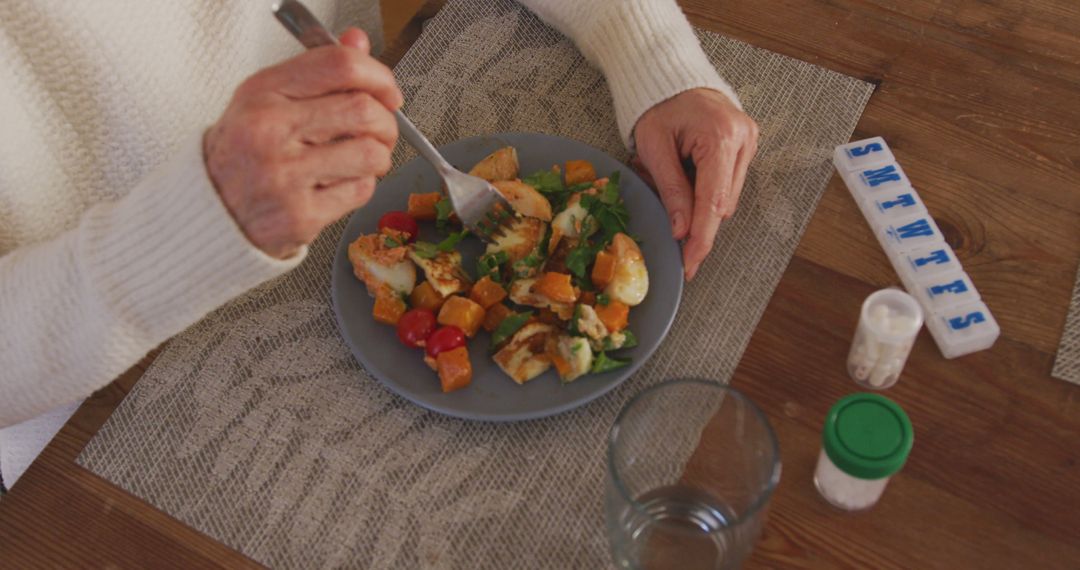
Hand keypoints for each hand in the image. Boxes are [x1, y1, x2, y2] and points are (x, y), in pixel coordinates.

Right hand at [204, 28, 401, 258]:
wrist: (211, 212)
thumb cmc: (243, 154)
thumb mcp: (266, 101)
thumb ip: (315, 70)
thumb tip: (357, 41)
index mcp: (262, 94)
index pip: (339, 66)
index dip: (378, 76)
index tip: (388, 91)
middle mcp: (270, 132)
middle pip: (363, 110)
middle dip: (386, 122)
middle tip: (381, 131)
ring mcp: (284, 176)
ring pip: (370, 153)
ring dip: (379, 156)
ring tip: (363, 159)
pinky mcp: (300, 215)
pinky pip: (360, 191)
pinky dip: (361, 186)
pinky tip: (339, 183)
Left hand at [632, 88, 757, 279]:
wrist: (671, 77)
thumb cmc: (658, 106)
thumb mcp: (653, 147)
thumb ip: (670, 189)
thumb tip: (681, 230)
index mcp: (720, 137)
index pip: (712, 202)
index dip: (701, 237)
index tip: (690, 263)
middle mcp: (743, 139)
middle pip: (722, 204)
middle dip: (693, 219)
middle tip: (663, 209)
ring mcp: (749, 142)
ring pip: (726, 198)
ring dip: (698, 201)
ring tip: (672, 172)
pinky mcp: (747, 145)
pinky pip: (727, 183)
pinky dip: (705, 188)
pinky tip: (687, 169)